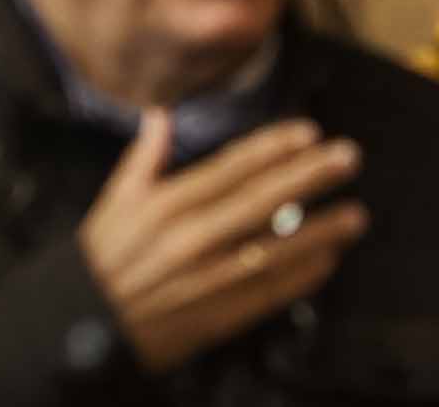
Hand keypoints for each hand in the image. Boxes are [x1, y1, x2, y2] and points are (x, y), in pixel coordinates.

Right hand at [76, 113, 366, 371]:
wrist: (83, 323)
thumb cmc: (101, 259)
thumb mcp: (114, 200)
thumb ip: (144, 156)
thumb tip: (161, 114)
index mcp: (167, 204)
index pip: (232, 167)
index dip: (273, 148)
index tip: (308, 132)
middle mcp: (193, 238)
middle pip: (262, 201)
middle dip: (309, 176)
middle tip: (347, 157)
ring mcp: (209, 278)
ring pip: (275, 249)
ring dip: (319, 230)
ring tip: (355, 214)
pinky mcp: (218, 314)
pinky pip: (269, 293)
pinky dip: (301, 277)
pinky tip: (327, 261)